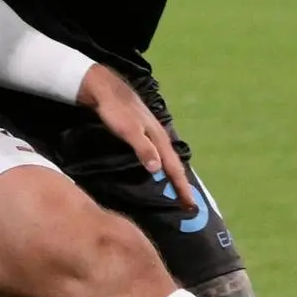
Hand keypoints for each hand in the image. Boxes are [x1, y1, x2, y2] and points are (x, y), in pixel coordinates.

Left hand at [76, 65, 196, 209]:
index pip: (174, 168)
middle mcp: (160, 137)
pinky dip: (165, 165)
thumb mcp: (128, 131)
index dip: (182, 188)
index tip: (191, 206)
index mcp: (159, 138)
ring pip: (169, 159)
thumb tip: (158, 170)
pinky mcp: (145, 132)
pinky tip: (161, 169)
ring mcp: (153, 133)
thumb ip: (143, 149)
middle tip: (190, 206)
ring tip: (179, 191)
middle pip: (175, 165)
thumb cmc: (115, 111)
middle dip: (182, 186)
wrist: (105, 89)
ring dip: (175, 176)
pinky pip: (161, 153)